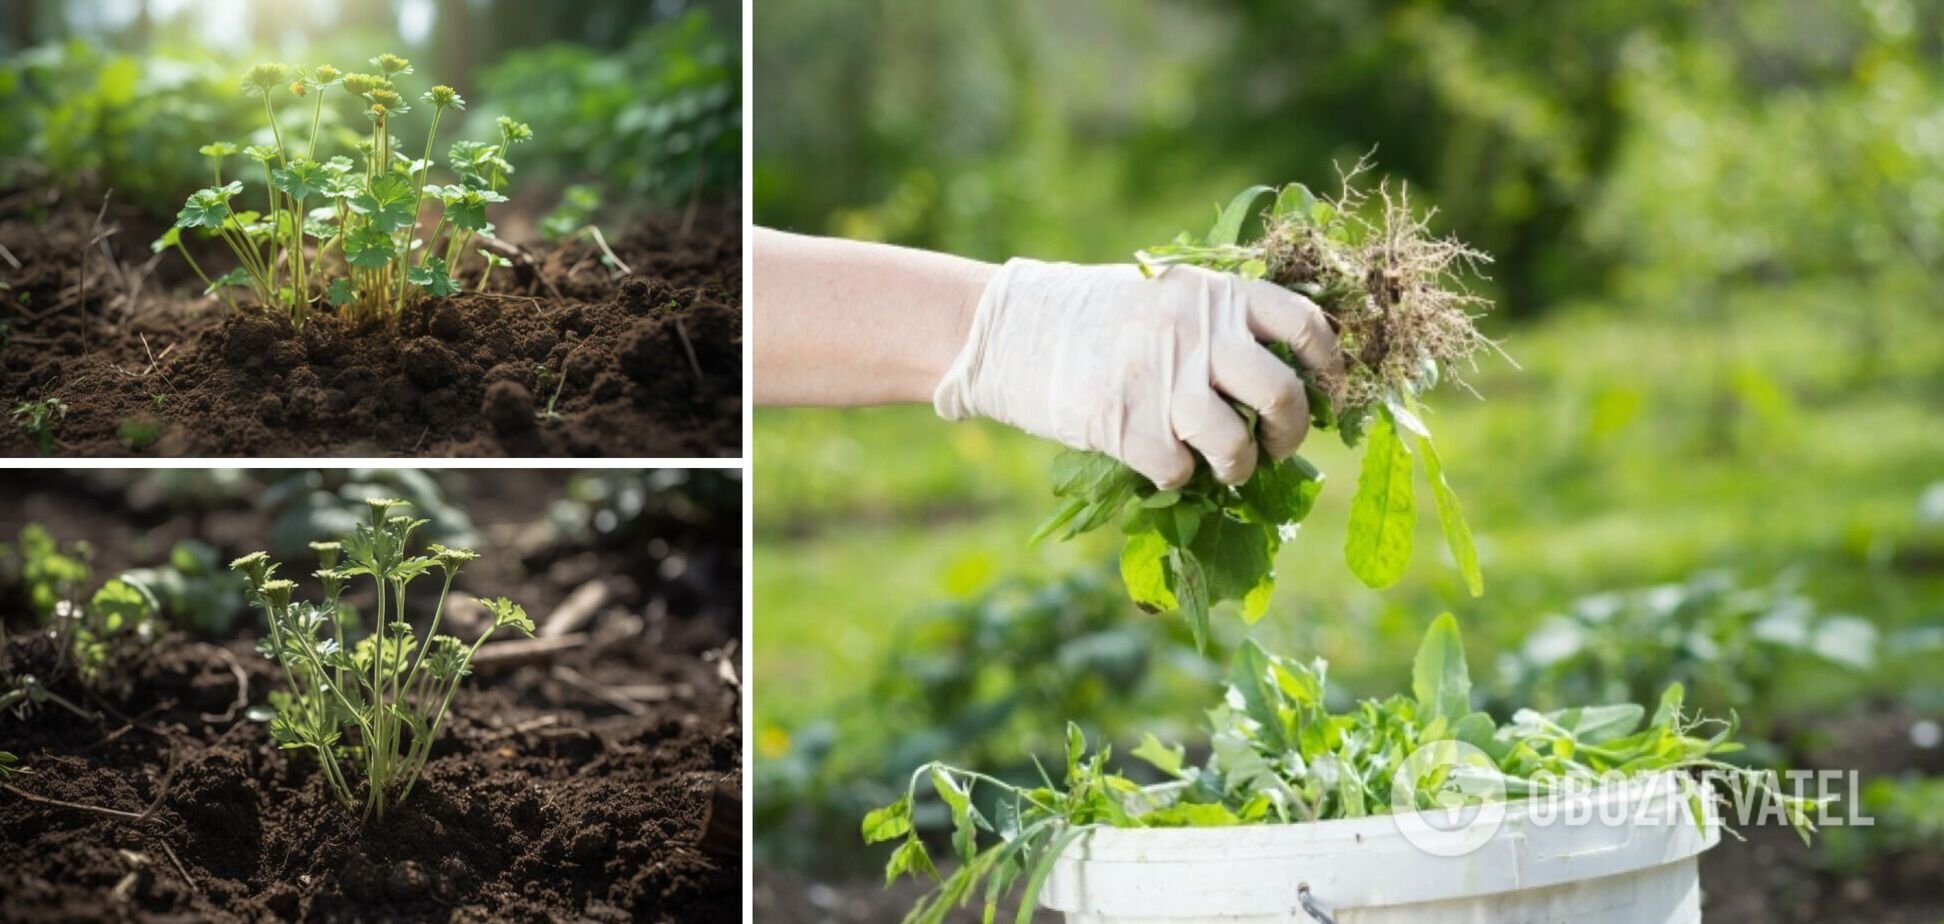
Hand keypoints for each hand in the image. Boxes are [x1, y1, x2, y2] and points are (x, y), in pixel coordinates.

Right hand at [933, 259, 1342, 488]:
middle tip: (1277, 442)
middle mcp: (1197, 334)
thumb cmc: (1094, 315)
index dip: (1329, 362)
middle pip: (1282, 394)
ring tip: (1225, 467)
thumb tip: (1286, 374)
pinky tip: (1163, 462)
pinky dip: (1178, 477)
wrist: (1011, 328)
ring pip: (1236, 447)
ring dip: (1238, 467)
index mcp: (1214, 294)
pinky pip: (1180, 472)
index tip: (1327, 386)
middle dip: (1290, 431)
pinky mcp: (1126, 427)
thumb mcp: (1164, 293)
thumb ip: (1218, 321)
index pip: (1303, 322)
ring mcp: (1162, 382)